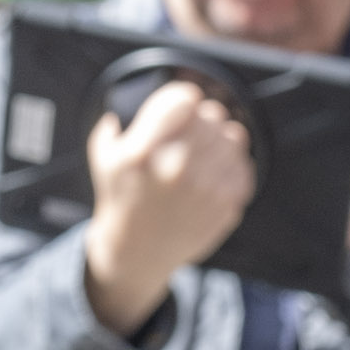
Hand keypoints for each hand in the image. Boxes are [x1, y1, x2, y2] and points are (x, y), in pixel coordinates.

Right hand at [78, 79, 257, 334]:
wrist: (138, 251)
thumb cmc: (121, 199)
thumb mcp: (105, 157)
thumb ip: (116, 122)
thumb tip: (130, 98)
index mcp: (144, 150)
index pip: (185, 98)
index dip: (184, 99)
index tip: (182, 107)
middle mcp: (177, 165)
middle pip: (211, 114)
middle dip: (201, 120)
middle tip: (191, 134)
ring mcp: (205, 187)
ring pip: (234, 135)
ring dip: (220, 140)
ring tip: (205, 153)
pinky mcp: (226, 204)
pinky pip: (244, 165)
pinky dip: (232, 165)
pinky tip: (215, 173)